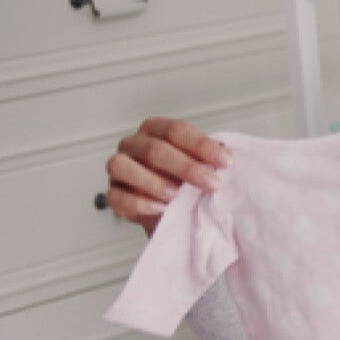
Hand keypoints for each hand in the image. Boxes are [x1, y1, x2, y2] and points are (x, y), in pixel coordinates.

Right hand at [105, 117, 231, 236]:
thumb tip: (226, 153)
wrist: (172, 209)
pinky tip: (160, 208)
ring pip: (123, 166)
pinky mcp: (113, 194)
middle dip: (186, 167)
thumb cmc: (185, 180)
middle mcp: (133, 145)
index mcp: (156, 130)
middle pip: (153, 149)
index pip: (176, 130)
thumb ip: (210, 158)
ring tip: (177, 195)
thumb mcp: (201, 165)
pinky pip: (116, 196)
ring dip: (153, 182)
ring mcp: (119, 169)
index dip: (201, 145)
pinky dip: (139, 203)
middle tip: (211, 183)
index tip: (225, 162)